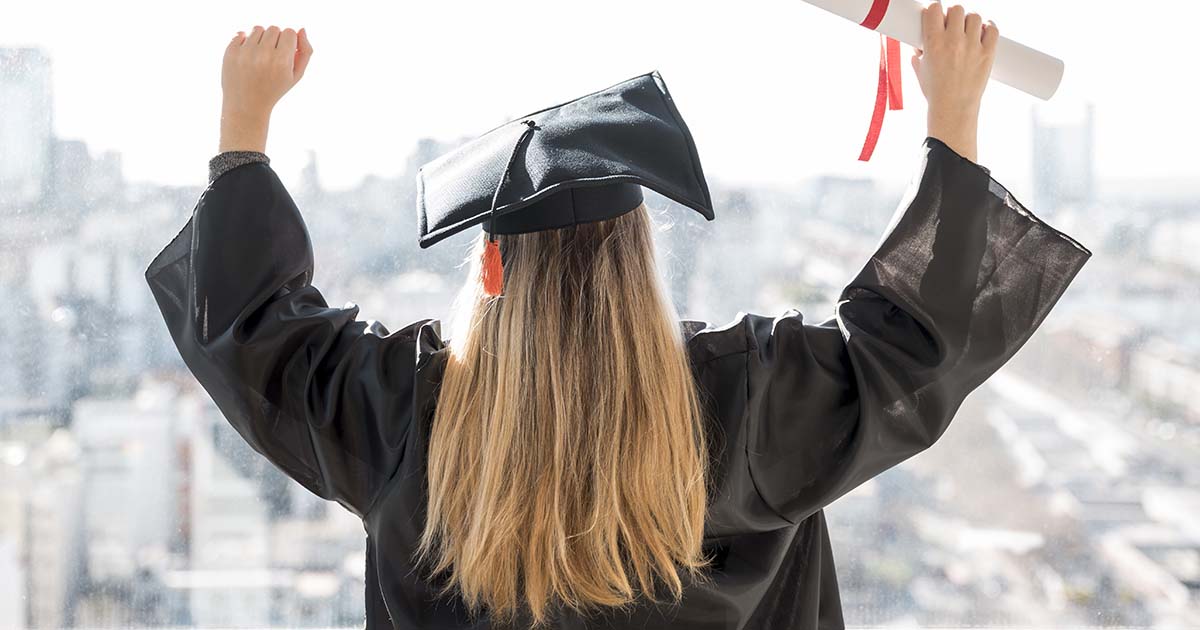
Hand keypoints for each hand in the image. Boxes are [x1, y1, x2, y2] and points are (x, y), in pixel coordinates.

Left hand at [219, 26, 313, 152]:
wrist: (246, 106)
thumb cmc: (275, 89)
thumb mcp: (296, 75)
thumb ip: (305, 52)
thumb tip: (301, 29)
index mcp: (282, 61)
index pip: (289, 32)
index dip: (289, 42)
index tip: (285, 54)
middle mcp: (263, 55)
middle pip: (274, 28)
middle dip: (275, 39)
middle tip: (271, 58)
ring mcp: (245, 53)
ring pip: (257, 28)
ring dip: (260, 39)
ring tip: (259, 57)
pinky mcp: (230, 53)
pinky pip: (241, 34)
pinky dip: (244, 42)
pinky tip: (247, 58)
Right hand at [911, 2, 997, 162]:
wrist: (953, 110)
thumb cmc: (935, 93)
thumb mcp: (920, 71)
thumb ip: (918, 55)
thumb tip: (918, 47)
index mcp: (933, 43)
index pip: (935, 9)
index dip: (934, 10)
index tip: (935, 15)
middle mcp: (954, 42)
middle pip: (957, 9)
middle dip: (953, 15)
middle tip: (952, 25)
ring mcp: (972, 47)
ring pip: (975, 17)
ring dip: (970, 21)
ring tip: (967, 31)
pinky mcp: (987, 54)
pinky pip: (993, 29)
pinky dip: (989, 27)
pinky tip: (984, 31)